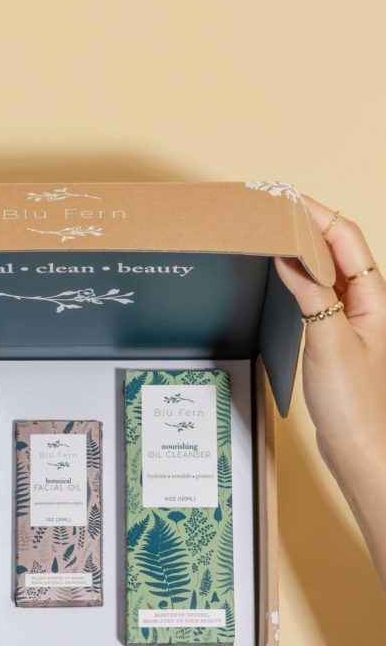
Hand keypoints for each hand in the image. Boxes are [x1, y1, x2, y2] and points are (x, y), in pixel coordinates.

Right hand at [275, 196, 385, 586]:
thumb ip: (311, 294)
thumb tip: (290, 257)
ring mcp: (350, 319)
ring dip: (301, 249)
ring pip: (326, 269)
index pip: (344, 236)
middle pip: (337, 246)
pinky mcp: (334, 336)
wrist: (359, 448)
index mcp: (373, 296)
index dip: (317, 211)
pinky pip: (317, 293)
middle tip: (272, 210)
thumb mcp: (328, 340)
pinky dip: (297, 278)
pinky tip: (280, 279)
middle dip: (306, 222)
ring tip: (272, 236)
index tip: (285, 198)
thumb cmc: (353, 403)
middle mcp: (365, 302)